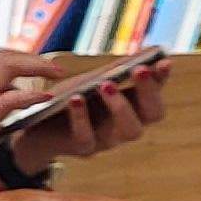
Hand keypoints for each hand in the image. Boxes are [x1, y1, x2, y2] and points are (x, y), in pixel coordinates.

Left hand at [6, 58, 164, 172]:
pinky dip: (82, 117)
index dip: (162, 78)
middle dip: (149, 91)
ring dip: (121, 106)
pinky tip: (76, 99)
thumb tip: (147, 52)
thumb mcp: (91, 80)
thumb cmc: (70, 100)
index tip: (164, 61)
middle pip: (154, 113)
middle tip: (139, 69)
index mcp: (133, 105)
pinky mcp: (84, 148)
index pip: (156, 91)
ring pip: (130, 130)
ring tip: (105, 84)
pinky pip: (87, 137)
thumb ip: (116, 70)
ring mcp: (108, 139)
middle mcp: (127, 124)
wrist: (36, 128)